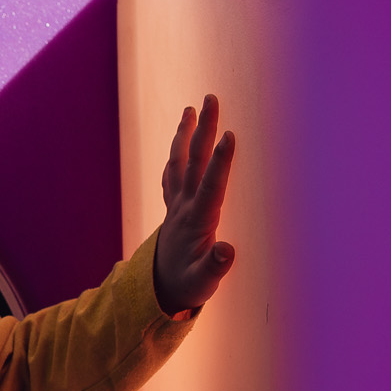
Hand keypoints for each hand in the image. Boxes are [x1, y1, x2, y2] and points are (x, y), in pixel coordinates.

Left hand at [153, 95, 235, 314]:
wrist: (160, 292)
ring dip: (186, 134)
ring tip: (190, 108)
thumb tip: (227, 251)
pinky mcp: (173, 209)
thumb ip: (216, 266)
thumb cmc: (188, 287)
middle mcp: (184, 207)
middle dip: (204, 129)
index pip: (211, 186)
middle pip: (194, 162)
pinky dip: (177, 156)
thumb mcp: (204, 282)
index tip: (231, 134)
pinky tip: (180, 144)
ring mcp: (176, 206)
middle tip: (211, 98)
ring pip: (180, 163)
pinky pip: (173, 175)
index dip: (221, 161)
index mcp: (197, 222)